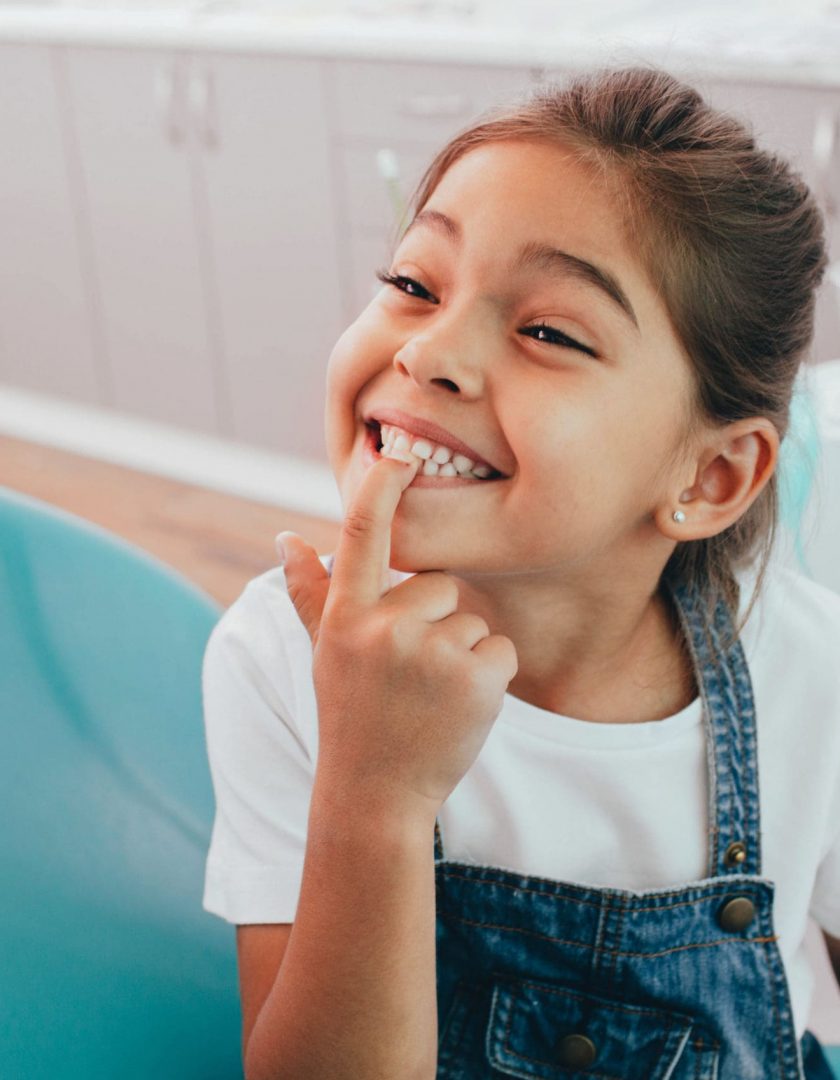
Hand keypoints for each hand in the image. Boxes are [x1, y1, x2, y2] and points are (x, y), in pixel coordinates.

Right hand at [278, 455, 517, 819]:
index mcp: (346, 617)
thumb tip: (286, 537)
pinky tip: (458, 708)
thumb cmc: (351, 715)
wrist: (376, 795)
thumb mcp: (324, 653)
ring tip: (430, 697)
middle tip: (410, 674)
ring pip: (472, 620)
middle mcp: (384, 628)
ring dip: (461, 654)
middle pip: (439, 584)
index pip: (361, 534)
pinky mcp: (476, 679)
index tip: (398, 451)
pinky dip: (490, 676)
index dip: (381, 487)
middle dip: (435, 621)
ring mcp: (431, 653)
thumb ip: (309, 593)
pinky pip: (501, 649)